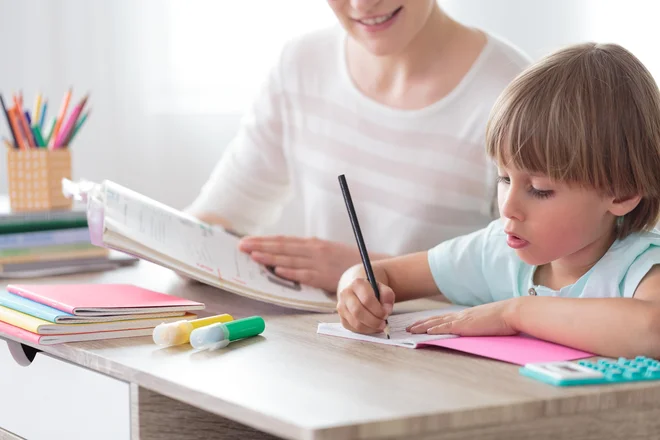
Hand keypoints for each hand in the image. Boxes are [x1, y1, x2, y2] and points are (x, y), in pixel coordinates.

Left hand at [238, 236, 362, 291]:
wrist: (368, 267)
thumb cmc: (344, 261)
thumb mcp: (325, 251)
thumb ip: (307, 252)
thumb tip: (284, 256)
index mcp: (312, 244)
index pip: (283, 240)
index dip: (264, 240)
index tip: (247, 241)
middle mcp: (313, 250)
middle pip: (282, 247)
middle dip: (260, 246)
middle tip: (241, 246)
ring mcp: (318, 263)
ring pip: (290, 259)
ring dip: (270, 257)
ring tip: (253, 256)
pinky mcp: (324, 276)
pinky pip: (304, 274)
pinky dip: (291, 271)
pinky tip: (278, 270)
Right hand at [337, 278, 394, 333]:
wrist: (359, 292)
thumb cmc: (373, 291)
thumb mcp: (383, 289)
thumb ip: (387, 296)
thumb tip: (386, 310)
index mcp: (357, 283)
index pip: (366, 299)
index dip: (378, 310)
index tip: (386, 314)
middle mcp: (346, 294)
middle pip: (358, 311)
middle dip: (373, 321)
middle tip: (383, 324)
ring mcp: (341, 307)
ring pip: (355, 322)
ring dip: (370, 327)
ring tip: (379, 326)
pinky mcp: (342, 318)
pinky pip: (354, 328)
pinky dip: (365, 330)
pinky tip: (372, 327)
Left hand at [406, 299, 519, 335]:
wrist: (512, 312)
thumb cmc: (505, 319)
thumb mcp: (489, 322)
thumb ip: (480, 326)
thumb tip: (478, 331)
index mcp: (467, 315)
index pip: (445, 318)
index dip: (431, 322)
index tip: (421, 324)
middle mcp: (461, 315)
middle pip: (436, 319)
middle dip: (421, 324)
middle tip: (408, 328)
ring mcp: (462, 319)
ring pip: (436, 323)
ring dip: (421, 326)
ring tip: (410, 330)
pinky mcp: (464, 325)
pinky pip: (445, 327)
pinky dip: (433, 329)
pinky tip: (424, 332)